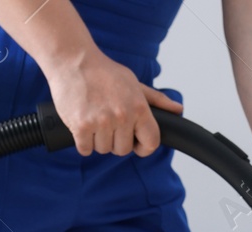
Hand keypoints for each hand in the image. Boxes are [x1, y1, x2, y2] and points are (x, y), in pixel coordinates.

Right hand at [43, 50, 181, 156]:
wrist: (73, 61)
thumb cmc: (104, 72)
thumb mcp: (135, 84)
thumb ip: (157, 100)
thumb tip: (178, 110)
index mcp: (138, 108)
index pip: (151, 143)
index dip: (143, 147)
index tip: (136, 143)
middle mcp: (122, 116)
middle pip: (123, 150)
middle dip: (116, 140)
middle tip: (108, 123)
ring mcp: (101, 122)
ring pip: (104, 149)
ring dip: (98, 140)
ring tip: (94, 119)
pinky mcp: (81, 126)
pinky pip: (85, 149)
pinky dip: (83, 142)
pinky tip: (83, 125)